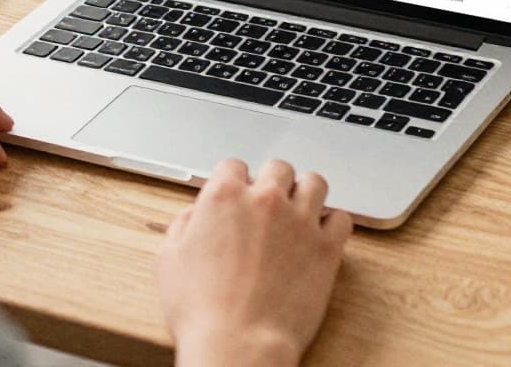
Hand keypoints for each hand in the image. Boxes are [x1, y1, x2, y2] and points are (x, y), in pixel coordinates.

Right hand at [156, 159, 352, 366]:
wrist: (238, 344)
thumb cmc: (201, 311)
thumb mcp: (169, 260)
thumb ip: (183, 225)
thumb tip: (196, 215)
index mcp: (224, 197)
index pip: (234, 166)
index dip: (233, 181)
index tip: (236, 194)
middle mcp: (265, 200)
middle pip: (278, 168)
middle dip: (272, 182)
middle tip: (268, 204)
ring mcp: (300, 221)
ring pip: (315, 183)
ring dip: (306, 193)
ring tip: (299, 211)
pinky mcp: (326, 247)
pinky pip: (342, 218)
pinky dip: (333, 223)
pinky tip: (321, 235)